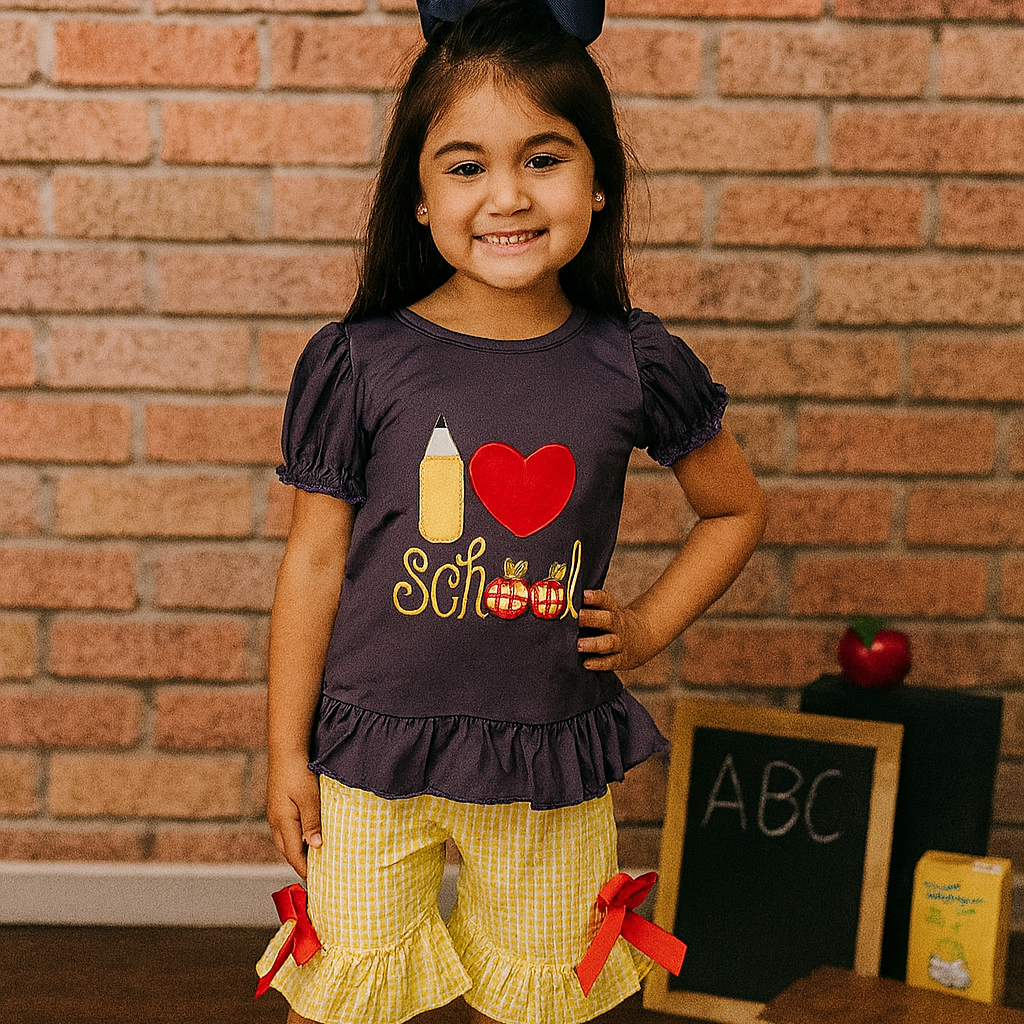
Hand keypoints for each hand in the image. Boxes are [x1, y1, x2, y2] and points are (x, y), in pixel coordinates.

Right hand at [267, 756, 321, 878]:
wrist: (286, 749)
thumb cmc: (298, 771)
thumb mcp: (309, 797)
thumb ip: (312, 822)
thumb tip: (316, 846)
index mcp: (283, 822)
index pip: (294, 854)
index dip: (305, 868)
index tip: (318, 881)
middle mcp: (276, 821)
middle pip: (288, 851)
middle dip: (300, 863)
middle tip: (318, 873)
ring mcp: (276, 813)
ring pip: (286, 840)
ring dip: (298, 850)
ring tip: (315, 858)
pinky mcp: (279, 806)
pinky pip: (287, 829)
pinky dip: (297, 837)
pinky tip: (308, 835)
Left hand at [576, 589, 653, 671]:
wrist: (642, 638)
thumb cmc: (613, 623)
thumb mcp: (608, 610)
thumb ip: (589, 608)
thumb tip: (561, 602)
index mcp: (612, 610)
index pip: (605, 600)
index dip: (595, 597)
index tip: (584, 595)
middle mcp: (617, 625)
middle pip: (607, 620)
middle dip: (592, 618)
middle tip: (579, 617)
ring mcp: (619, 643)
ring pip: (608, 643)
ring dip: (593, 644)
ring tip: (579, 645)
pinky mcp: (620, 659)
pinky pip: (610, 662)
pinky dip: (598, 663)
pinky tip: (586, 664)